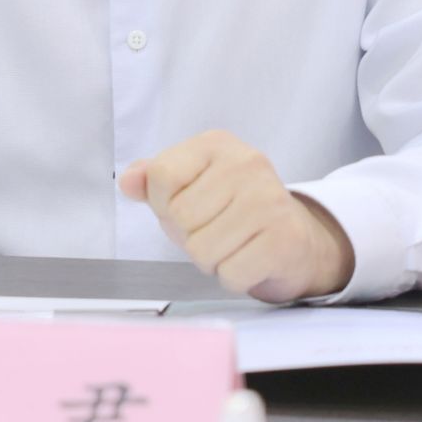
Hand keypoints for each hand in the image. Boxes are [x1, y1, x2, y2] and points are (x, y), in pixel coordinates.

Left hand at [118, 130, 354, 301]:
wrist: (294, 236)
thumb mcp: (189, 185)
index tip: (185, 206)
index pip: (162, 175)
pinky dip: (234, 276)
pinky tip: (249, 259)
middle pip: (181, 217)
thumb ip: (153, 180)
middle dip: (189, 235)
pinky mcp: (284, 239)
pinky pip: (231, 274)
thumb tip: (128, 182)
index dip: (163, 203)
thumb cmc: (232, 210)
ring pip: (202, 250)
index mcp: (216, 144)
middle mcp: (246, 164)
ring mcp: (269, 200)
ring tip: (232, 244)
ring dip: (211, 259)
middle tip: (214, 229)